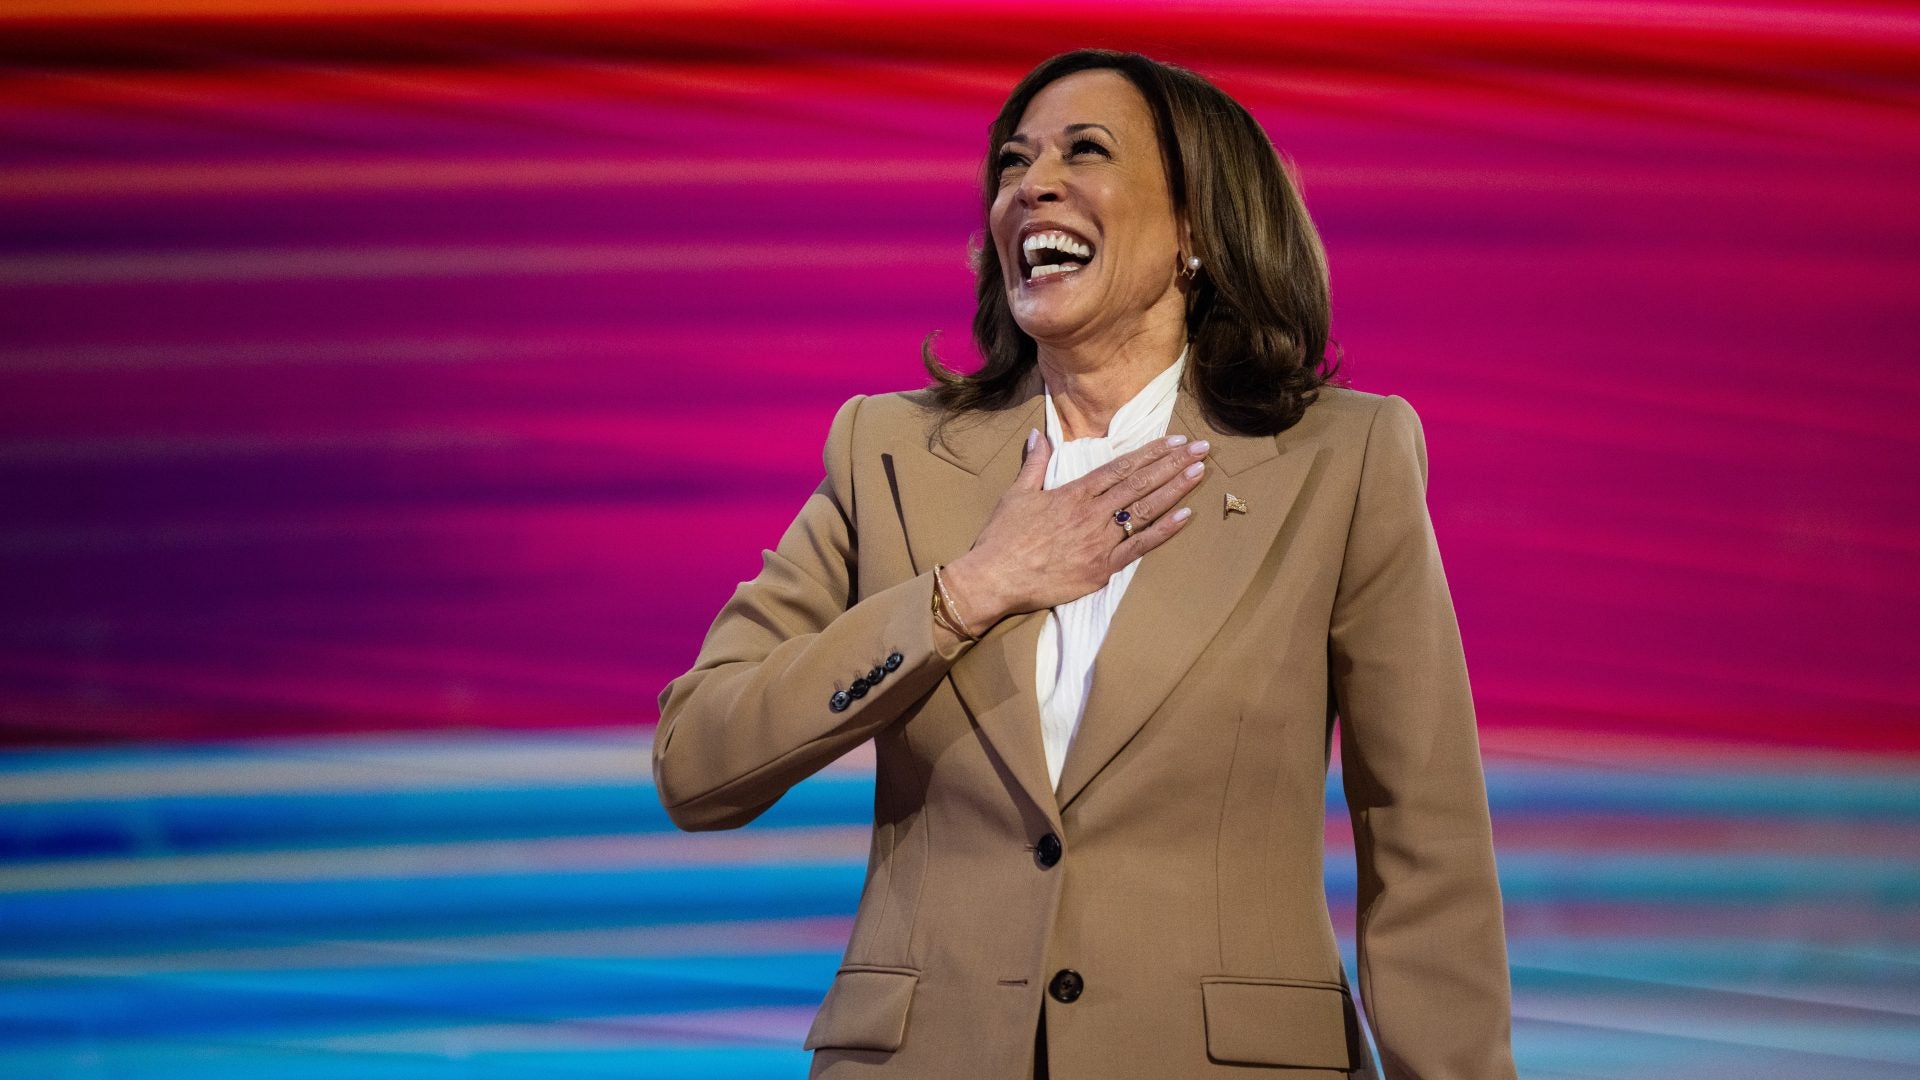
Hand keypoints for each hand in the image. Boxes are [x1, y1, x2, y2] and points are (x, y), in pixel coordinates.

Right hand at [942, 430, 1209, 628]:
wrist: (995, 578)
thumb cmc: (1003, 538)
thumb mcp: (1017, 494)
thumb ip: (1034, 463)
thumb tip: (1038, 434)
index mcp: (1074, 493)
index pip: (1121, 467)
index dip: (1151, 453)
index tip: (1175, 441)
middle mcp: (1093, 513)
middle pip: (1140, 483)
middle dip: (1173, 464)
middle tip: (1201, 448)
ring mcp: (1101, 541)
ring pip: (1145, 510)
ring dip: (1175, 490)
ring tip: (1199, 472)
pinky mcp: (1102, 568)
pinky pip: (1140, 547)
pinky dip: (1164, 531)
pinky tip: (1185, 515)